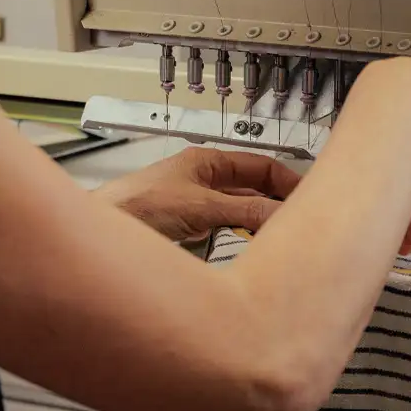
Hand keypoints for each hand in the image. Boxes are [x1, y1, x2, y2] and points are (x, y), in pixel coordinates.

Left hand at [95, 145, 302, 243]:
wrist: (104, 228)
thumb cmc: (136, 205)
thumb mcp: (201, 207)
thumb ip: (244, 213)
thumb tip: (282, 217)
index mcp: (207, 161)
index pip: (260, 166)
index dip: (286, 180)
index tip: (307, 198)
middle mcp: (204, 180)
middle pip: (253, 190)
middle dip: (276, 203)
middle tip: (300, 221)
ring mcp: (198, 204)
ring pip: (242, 211)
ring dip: (260, 222)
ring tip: (281, 236)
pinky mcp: (190, 228)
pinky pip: (228, 230)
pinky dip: (243, 237)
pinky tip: (253, 249)